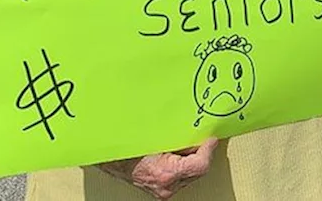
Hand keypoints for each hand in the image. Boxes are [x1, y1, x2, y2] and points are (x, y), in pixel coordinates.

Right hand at [98, 138, 218, 199]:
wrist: (110, 159)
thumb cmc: (127, 148)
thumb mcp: (154, 137)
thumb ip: (177, 136)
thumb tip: (195, 131)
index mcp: (165, 174)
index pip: (200, 165)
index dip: (208, 150)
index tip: (211, 139)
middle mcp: (167, 186)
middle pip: (198, 170)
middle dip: (201, 153)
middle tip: (201, 138)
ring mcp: (165, 190)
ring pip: (191, 174)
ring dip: (192, 158)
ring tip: (186, 144)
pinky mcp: (162, 189)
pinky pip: (182, 176)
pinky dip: (183, 163)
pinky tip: (177, 153)